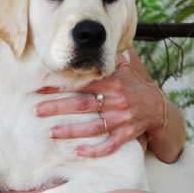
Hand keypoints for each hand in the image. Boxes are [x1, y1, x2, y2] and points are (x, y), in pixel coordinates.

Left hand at [34, 54, 165, 157]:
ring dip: (70, 131)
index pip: (81, 83)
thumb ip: (107, 56)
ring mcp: (120, 119)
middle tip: (36, 110)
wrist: (158, 107)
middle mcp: (115, 100)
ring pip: (92, 127)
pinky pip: (109, 145)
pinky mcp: (126, 134)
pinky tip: (77, 152)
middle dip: (57, 108)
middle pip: (81, 105)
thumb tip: (91, 41)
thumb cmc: (134, 85)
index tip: (39, 86)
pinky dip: (94, 150)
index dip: (60, 84)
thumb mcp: (124, 67)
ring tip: (50, 132)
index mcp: (111, 82)